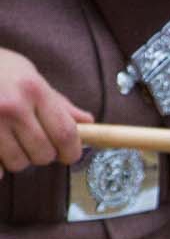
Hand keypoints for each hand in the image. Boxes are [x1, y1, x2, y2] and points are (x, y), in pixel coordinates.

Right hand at [0, 48, 91, 176]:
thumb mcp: (29, 75)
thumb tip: (87, 122)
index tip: (69, 155)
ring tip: (11, 143)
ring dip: (18, 160)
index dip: (72, 151)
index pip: (65, 133)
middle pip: (42, 153)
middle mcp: (12, 107)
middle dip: (43, 155)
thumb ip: (57, 102)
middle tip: (35, 145)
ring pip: (17, 162)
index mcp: (33, 90)